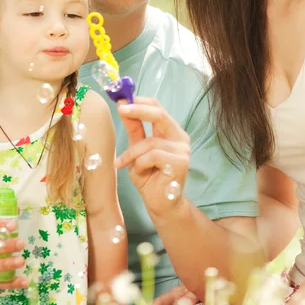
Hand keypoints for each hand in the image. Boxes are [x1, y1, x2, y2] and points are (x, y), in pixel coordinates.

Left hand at [116, 97, 190, 216]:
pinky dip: (140, 163)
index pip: (158, 108)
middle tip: (121, 109)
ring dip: (132, 153)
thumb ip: (133, 128)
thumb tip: (123, 105)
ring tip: (124, 163)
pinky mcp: (181, 163)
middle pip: (160, 115)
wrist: (159, 204)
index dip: (141, 102)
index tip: (122, 99)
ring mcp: (182, 150)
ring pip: (150, 142)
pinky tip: (139, 171)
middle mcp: (180, 137)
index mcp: (170, 131)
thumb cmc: (149, 176)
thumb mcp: (136, 149)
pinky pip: (153, 156)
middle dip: (138, 110)